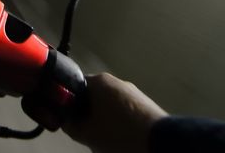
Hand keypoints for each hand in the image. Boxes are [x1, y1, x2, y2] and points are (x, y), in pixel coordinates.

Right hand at [23, 72, 166, 152]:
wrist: (160, 143)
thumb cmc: (119, 134)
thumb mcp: (86, 134)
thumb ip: (70, 125)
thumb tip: (65, 120)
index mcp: (99, 81)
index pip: (74, 85)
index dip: (68, 103)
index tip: (69, 119)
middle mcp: (116, 81)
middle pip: (93, 96)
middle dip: (87, 113)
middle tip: (86, 131)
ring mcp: (133, 92)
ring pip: (109, 105)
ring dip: (104, 119)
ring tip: (105, 138)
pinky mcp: (145, 104)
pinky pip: (125, 111)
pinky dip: (119, 122)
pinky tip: (121, 137)